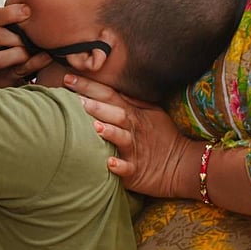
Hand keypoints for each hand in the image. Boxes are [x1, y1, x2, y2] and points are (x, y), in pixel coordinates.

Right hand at [0, 0, 52, 87]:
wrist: (6, 73)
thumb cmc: (12, 42)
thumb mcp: (9, 26)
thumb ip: (18, 12)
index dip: (11, 13)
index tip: (29, 10)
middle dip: (16, 35)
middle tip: (33, 33)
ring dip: (19, 52)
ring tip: (34, 48)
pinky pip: (14, 72)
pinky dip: (33, 64)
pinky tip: (47, 56)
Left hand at [65, 74, 192, 197]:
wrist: (183, 164)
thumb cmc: (163, 136)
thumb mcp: (152, 112)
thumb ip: (131, 99)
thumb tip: (110, 85)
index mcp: (132, 113)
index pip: (109, 95)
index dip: (89, 86)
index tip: (68, 78)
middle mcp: (132, 129)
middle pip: (114, 113)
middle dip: (95, 106)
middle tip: (76, 100)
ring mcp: (135, 150)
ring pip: (121, 138)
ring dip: (108, 132)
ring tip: (94, 127)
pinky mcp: (137, 171)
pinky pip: (128, 169)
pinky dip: (119, 166)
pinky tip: (110, 164)